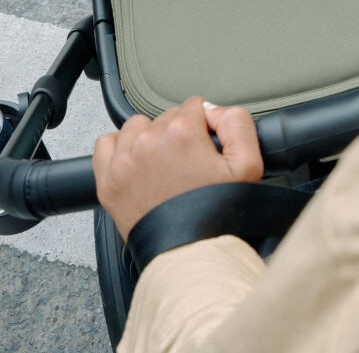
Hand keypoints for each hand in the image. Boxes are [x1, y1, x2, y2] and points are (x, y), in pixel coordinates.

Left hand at [93, 96, 263, 241]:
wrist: (190, 254)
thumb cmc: (216, 216)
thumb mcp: (249, 164)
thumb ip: (236, 122)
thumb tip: (212, 110)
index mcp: (182, 132)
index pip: (195, 106)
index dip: (205, 126)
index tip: (206, 147)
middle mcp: (149, 141)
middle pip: (168, 116)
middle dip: (180, 134)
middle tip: (190, 164)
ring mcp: (125, 160)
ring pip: (139, 126)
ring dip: (151, 138)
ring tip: (164, 165)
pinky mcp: (108, 180)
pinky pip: (106, 144)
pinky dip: (120, 148)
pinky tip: (137, 163)